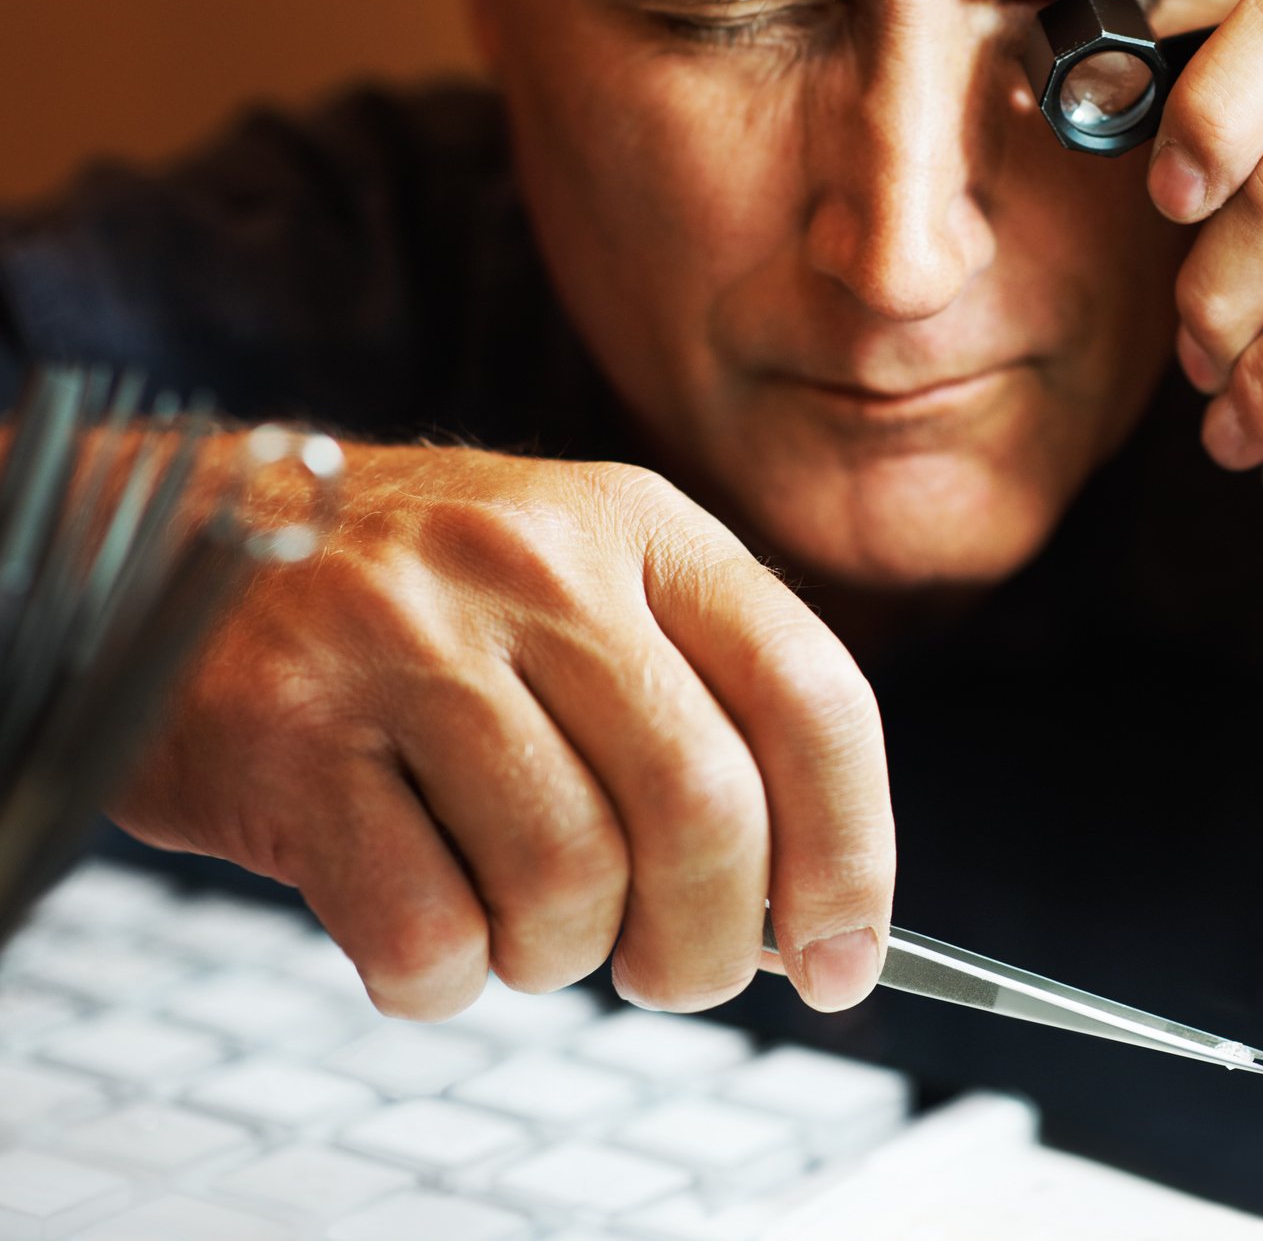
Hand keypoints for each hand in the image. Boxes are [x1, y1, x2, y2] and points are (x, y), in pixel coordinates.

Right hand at [119, 443, 891, 1019]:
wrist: (172, 547)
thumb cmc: (415, 609)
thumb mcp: (578, 593)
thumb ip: (695, 714)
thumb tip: (803, 911)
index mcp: (638, 525)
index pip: (812, 696)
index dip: (852, 853)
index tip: (845, 957)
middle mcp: (533, 563)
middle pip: (703, 808)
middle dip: (707, 941)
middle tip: (669, 972)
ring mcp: (404, 638)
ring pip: (569, 880)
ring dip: (559, 952)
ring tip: (514, 916)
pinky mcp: (287, 734)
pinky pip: (427, 931)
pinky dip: (443, 976)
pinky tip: (419, 924)